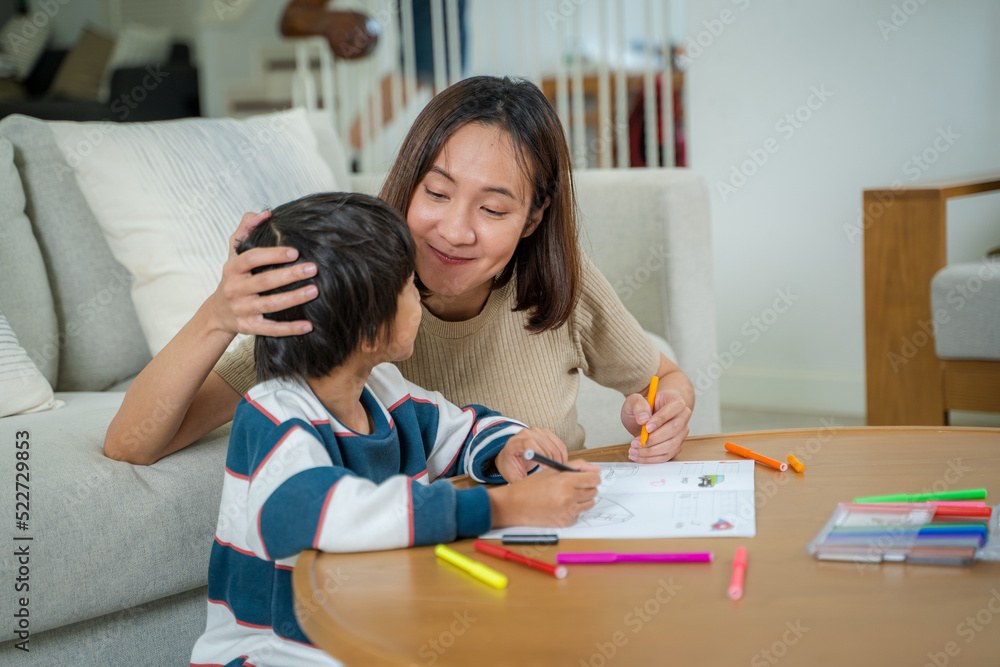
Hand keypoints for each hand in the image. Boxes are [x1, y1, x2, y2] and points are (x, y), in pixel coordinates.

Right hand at [207, 211, 319, 336]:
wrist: (217, 313)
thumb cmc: (234, 278)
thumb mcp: (234, 254)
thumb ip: (246, 230)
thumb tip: (266, 213)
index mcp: (232, 269)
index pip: (251, 259)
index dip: (272, 254)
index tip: (294, 252)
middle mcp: (235, 289)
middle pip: (264, 282)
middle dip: (289, 275)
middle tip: (313, 268)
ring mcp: (242, 310)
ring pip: (269, 305)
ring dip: (293, 299)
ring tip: (314, 291)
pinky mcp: (249, 327)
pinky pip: (271, 329)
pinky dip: (289, 328)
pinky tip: (308, 325)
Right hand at [487, 460, 600, 527]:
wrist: (516, 505)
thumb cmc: (533, 486)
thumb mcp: (553, 470)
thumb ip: (577, 466)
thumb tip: (597, 469)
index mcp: (565, 481)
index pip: (594, 479)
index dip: (591, 477)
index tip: (586, 478)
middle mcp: (568, 498)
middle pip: (594, 491)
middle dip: (586, 487)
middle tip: (572, 486)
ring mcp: (568, 512)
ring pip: (589, 504)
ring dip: (582, 499)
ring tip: (566, 496)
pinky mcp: (566, 522)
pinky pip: (579, 514)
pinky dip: (574, 510)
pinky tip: (560, 506)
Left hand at [495, 428, 568, 481]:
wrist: (511, 455)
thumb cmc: (511, 467)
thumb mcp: (512, 477)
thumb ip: (520, 483)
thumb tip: (532, 491)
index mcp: (514, 443)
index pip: (528, 444)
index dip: (540, 454)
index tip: (545, 468)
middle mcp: (525, 434)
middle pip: (544, 445)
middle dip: (552, 461)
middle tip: (556, 474)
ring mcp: (536, 431)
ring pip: (554, 445)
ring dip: (559, 459)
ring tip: (558, 471)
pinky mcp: (545, 433)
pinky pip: (559, 444)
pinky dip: (562, 455)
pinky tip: (559, 464)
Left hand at [621, 388, 690, 463]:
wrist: (643, 419)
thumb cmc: (641, 409)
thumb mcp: (634, 401)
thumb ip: (638, 406)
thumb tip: (643, 419)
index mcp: (675, 400)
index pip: (675, 407)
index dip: (661, 418)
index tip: (646, 427)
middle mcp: (682, 416)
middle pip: (675, 429)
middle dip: (654, 438)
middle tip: (636, 442)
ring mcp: (681, 432)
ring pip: (672, 445)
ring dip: (651, 451)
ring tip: (634, 450)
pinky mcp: (676, 445)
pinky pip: (667, 455)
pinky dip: (652, 458)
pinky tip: (639, 456)